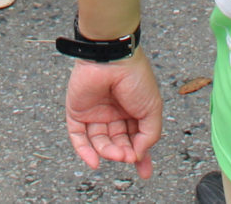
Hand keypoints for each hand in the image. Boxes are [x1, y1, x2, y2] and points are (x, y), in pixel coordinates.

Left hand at [65, 53, 161, 179]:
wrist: (112, 58)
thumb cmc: (135, 77)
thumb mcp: (152, 109)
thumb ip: (149, 135)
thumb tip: (140, 155)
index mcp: (132, 111)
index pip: (135, 139)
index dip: (141, 156)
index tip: (145, 173)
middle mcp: (113, 113)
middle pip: (117, 143)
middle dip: (124, 154)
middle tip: (129, 157)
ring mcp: (95, 113)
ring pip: (100, 143)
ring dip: (109, 153)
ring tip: (118, 154)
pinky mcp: (77, 112)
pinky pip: (78, 137)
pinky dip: (84, 152)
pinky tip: (94, 161)